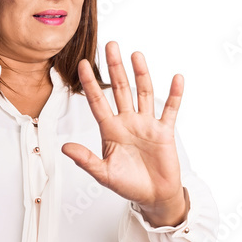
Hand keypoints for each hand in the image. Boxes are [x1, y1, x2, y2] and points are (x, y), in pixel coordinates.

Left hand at [61, 41, 187, 225]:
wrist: (152, 196)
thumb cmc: (127, 185)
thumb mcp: (103, 174)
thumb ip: (86, 160)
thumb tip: (64, 148)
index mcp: (110, 130)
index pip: (97, 101)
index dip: (90, 83)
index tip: (83, 64)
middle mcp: (127, 122)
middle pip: (120, 89)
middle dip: (114, 68)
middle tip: (110, 45)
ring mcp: (146, 124)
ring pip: (143, 93)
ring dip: (140, 74)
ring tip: (136, 55)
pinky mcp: (164, 131)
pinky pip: (170, 109)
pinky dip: (174, 94)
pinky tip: (176, 78)